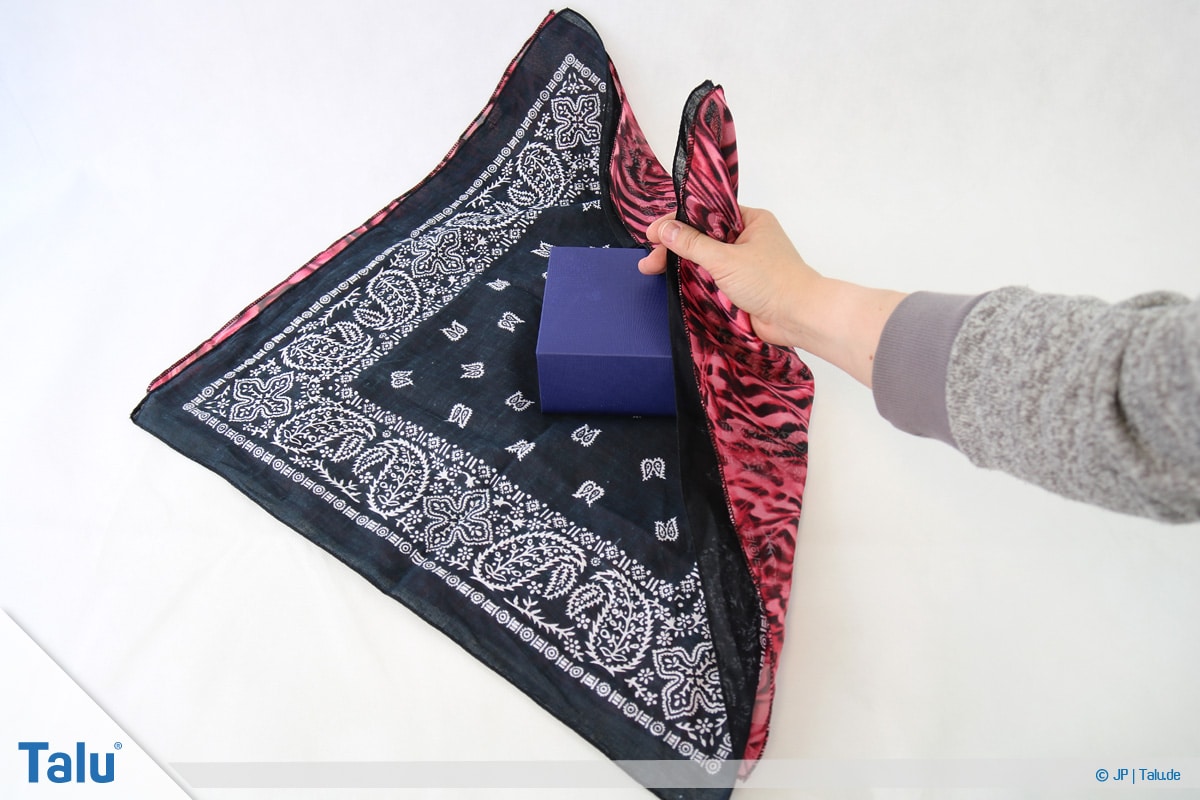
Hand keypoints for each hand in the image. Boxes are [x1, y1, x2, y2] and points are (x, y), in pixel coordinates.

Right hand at [638, 206, 817, 347]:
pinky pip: (712, 279)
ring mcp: (744, 264)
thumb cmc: (771, 282)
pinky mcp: (741, 287)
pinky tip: (672, 283)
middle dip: (674, 247)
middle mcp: (747, 238)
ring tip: (653, 271)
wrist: (798, 317)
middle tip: (649, 261)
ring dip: (681, 265)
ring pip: (706, 259)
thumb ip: (692, 244)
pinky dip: (694, 281)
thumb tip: (664, 229)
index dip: (676, 221)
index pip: (706, 213)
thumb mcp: (725, 259)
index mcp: (749, 220)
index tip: (652, 234)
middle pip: (702, 237)